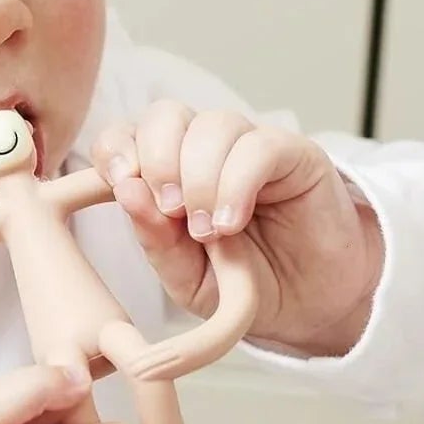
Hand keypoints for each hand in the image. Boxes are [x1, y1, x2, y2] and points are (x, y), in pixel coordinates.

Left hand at [91, 104, 384, 357]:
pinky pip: (258, 147)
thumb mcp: (186, 276)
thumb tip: (126, 191)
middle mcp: (206, 150)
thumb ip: (155, 240)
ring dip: (199, 178)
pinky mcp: (296, 154)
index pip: (126, 133)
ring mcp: (250, 147)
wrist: (308, 308)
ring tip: (207, 231)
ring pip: (212, 126)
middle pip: (165, 115)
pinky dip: (236, 184)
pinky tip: (231, 222)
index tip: (120, 185)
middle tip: (171, 212)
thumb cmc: (242, 286)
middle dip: (157, 160)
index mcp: (168, 171)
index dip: (115, 150)